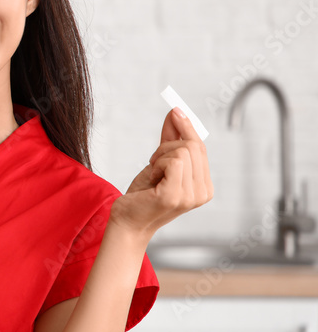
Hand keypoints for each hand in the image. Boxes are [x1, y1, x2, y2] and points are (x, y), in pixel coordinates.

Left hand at [110, 107, 213, 242]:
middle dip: (168, 145)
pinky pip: (173, 161)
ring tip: (153, 173)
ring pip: (182, 151)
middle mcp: (204, 193)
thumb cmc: (143, 194)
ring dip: (160, 156)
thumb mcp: (159, 163)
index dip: (186, 128)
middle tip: (153, 161)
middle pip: (193, 146)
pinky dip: (157, 164)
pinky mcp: (175, 196)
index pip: (200, 148)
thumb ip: (170, 139)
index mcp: (204, 186)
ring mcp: (192, 196)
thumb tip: (176, 112)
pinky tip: (151, 178)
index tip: (175, 110)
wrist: (127, 221)